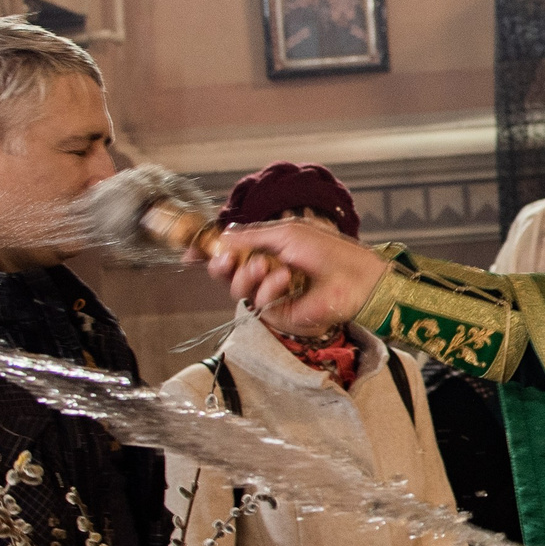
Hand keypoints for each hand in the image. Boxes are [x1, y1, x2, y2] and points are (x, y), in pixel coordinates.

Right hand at [206, 220, 386, 341]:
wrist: (353, 276)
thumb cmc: (327, 250)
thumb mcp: (285, 233)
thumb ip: (250, 237)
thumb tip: (220, 238)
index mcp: (265, 249)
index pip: (229, 252)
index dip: (210, 252)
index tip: (191, 253)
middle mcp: (263, 271)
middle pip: (225, 272)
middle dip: (221, 264)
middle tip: (227, 259)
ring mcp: (270, 293)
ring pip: (236, 288)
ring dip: (247, 274)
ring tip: (266, 266)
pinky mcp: (277, 312)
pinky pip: (257, 301)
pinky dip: (268, 287)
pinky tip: (285, 279)